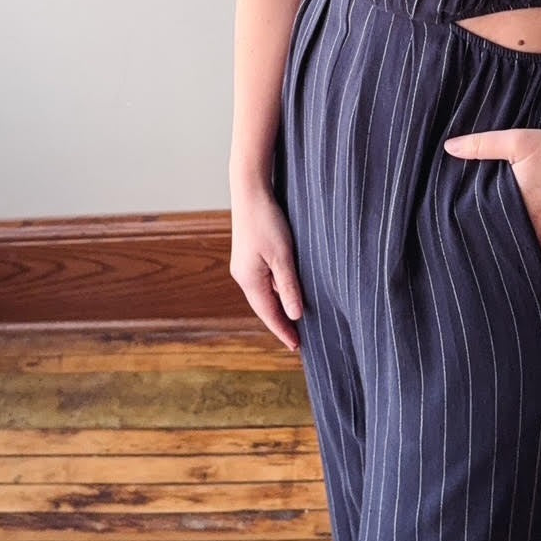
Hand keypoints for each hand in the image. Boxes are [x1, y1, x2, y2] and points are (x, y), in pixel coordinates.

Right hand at [229, 186, 304, 352]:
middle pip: (264, 307)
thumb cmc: (267, 222)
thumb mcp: (283, 256)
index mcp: (249, 280)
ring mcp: (244, 266)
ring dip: (278, 307)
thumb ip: (289, 286)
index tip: (296, 347)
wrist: (250, 192)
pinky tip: (287, 292)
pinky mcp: (249, 256)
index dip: (283, 331)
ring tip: (294, 321)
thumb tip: (295, 315)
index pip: (269, 314)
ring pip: (264, 294)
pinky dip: (276, 291)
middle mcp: (243, 276)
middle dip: (280, 323)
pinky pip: (264, 281)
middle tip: (297, 340)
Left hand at [443, 124, 540, 258]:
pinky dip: (526, 252)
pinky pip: (538, 253)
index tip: (452, 232)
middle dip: (484, 243)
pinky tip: (518, 246)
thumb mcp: (517, 141)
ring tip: (490, 246)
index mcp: (513, 206)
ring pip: (518, 253)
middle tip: (466, 243)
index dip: (466, 231)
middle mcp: (529, 227)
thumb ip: (481, 146)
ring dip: (506, 249)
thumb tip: (449, 147)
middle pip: (499, 244)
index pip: (480, 228)